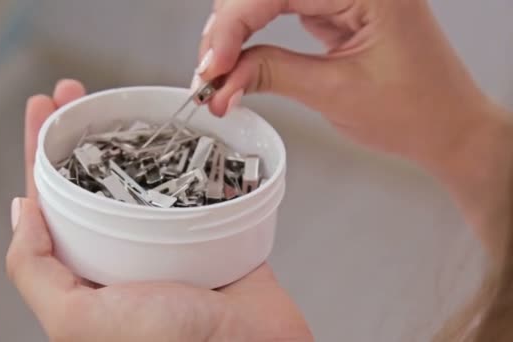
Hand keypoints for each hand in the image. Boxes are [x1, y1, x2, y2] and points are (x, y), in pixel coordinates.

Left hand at [7, 79, 312, 341]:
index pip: (50, 203)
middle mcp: (123, 253)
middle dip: (77, 132)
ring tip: (119, 97)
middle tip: (74, 91)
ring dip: (126, 135)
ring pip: (139, 175)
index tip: (39, 109)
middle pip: (92, 179)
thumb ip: (36, 272)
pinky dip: (180, 155)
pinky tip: (173, 129)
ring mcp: (167, 239)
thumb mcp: (80, 320)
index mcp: (87, 274)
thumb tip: (20, 213)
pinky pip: (190, 184)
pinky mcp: (209, 230)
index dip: (39, 153)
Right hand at [197, 0, 493, 165]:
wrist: (446, 128)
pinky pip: (279, 11)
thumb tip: (223, 76)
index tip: (211, 67)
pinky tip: (239, 62)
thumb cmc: (417, 112)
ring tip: (220, 75)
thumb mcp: (336, 93)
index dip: (233, 26)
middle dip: (228, 30)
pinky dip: (253, 37)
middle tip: (209, 75)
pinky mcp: (335, 9)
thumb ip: (273, 74)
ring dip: (235, 34)